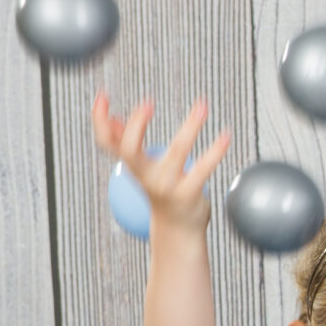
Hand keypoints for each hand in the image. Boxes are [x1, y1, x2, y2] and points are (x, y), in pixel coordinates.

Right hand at [91, 93, 231, 235]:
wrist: (177, 230)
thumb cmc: (160, 191)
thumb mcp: (142, 169)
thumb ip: (127, 144)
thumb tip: (113, 118)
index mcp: (132, 166)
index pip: (106, 142)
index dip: (99, 120)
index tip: (102, 95)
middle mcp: (146, 176)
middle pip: (130, 149)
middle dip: (136, 125)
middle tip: (147, 103)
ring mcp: (167, 185)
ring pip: (178, 150)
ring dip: (191, 125)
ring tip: (202, 105)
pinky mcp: (189, 193)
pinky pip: (203, 168)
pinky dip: (216, 150)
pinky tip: (226, 135)